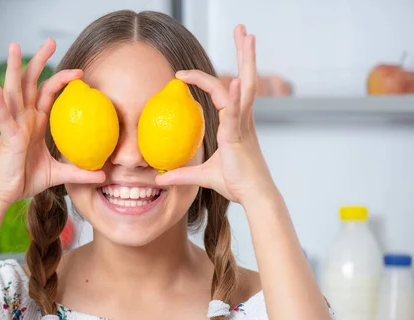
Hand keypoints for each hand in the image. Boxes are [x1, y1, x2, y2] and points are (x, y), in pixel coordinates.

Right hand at [0, 39, 104, 206]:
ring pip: (13, 91)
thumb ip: (78, 172)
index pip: (47, 93)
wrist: (5, 194)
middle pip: (29, 82)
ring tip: (14, 47)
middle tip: (50, 41)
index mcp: (33, 122)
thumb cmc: (25, 180)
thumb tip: (103, 176)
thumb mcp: (58, 175)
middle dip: (39, 61)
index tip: (80, 73)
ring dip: (14, 69)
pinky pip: (2, 118)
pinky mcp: (6, 137)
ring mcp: (13, 125)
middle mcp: (22, 118)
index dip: (60, 80)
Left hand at [155, 25, 276, 206]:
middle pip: (244, 78)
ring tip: (247, 36)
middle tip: (243, 30)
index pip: (221, 92)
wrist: (253, 196)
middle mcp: (242, 118)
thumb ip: (182, 174)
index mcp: (235, 123)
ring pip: (245, 85)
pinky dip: (234, 96)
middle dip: (244, 53)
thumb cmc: (235, 184)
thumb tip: (160, 178)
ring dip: (246, 59)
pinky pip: (236, 111)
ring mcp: (243, 124)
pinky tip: (232, 80)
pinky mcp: (239, 135)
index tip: (183, 75)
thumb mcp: (203, 175)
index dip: (205, 80)